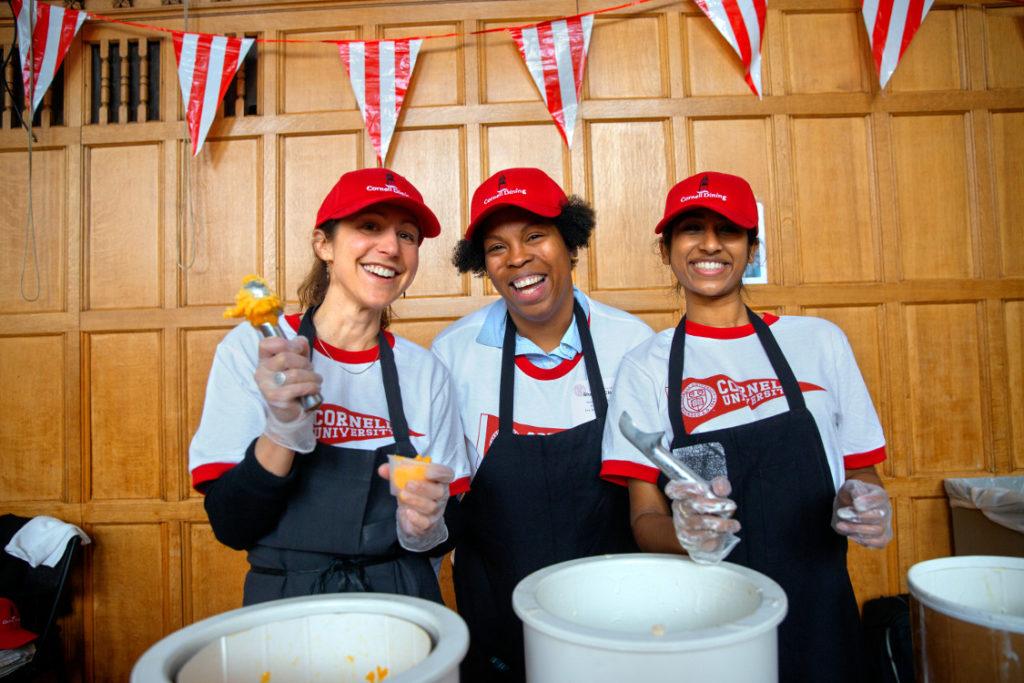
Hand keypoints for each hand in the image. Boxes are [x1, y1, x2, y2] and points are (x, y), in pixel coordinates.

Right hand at [255, 336, 321, 452]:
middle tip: (310, 369)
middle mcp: (262, 372)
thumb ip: (299, 348)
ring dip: (312, 376)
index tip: (298, 349)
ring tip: (316, 380)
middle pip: (285, 357)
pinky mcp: (276, 398)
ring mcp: (267, 386)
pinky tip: (315, 388)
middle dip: (304, 362)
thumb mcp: (297, 361)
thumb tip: (300, 340)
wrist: (290, 411)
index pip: (266, 344)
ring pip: (295, 373)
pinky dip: (312, 386)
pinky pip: (299, 387)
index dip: (285, 343)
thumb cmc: (293, 383)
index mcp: (264, 360)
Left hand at [379, 462, 453, 551]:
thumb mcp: (405, 481)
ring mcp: (435, 511)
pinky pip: (425, 523)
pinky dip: (417, 518)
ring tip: (403, 495)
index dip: (439, 472)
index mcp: (438, 480)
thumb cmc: (413, 494)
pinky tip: (408, 512)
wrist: (413, 517)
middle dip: (423, 487)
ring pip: (431, 507)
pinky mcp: (428, 524)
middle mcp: (440, 496)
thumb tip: (382, 469)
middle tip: (408, 484)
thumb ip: (394, 473)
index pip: (446, 474)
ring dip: (416, 500)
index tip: (427, 471)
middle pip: (439, 492)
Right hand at [666, 476, 740, 563]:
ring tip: (734, 524)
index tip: (702, 488)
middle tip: (732, 506)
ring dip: (720, 524)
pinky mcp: (687, 540)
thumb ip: (720, 486)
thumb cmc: (709, 507)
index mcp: (682, 493)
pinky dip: (716, 535)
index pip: (674, 489)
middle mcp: (679, 508)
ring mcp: (681, 525)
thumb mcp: (716, 493)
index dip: (686, 488)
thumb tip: (721, 488)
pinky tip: (723, 533)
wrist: (705, 531)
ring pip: (700, 523)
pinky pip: (702, 538)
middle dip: (715, 505)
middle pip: (694, 505)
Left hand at [832, 479, 891, 547]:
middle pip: (879, 516)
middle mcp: (886, 510)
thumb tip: (858, 500)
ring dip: (856, 529)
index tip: (855, 503)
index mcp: (880, 495)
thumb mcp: (849, 487)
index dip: (867, 502)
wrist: (849, 507)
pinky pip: (879, 543)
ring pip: (877, 531)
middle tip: (841, 513)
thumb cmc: (851, 495)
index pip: (879, 498)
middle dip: (858, 516)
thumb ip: (854, 490)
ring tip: (840, 525)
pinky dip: (864, 540)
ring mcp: (886, 524)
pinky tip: (850, 534)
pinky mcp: (883, 537)